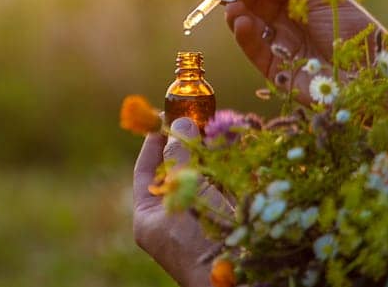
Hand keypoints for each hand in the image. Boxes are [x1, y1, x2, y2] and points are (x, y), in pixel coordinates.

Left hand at [133, 118, 223, 286]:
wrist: (242, 282)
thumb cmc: (200, 240)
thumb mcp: (183, 193)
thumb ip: (180, 157)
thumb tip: (181, 123)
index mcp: (149, 219)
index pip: (145, 173)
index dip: (153, 144)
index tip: (162, 117)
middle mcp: (172, 222)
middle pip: (177, 174)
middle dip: (189, 146)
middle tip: (200, 118)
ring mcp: (201, 225)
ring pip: (205, 181)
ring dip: (212, 154)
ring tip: (220, 126)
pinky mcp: (230, 224)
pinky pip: (227, 192)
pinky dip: (231, 170)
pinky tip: (238, 148)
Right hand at [221, 0, 384, 103]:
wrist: (376, 73)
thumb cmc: (357, 30)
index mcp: (301, 0)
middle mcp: (288, 21)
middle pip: (253, 2)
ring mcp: (281, 46)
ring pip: (248, 26)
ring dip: (237, 12)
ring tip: (231, 2)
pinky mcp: (276, 72)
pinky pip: (254, 51)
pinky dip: (244, 36)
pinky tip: (240, 21)